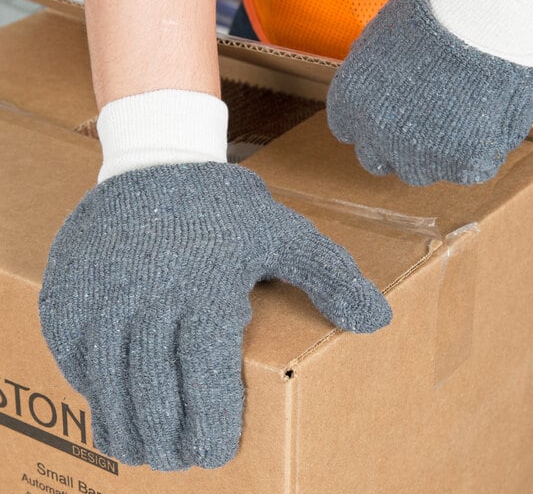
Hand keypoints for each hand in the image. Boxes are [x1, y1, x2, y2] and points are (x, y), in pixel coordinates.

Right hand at [39, 163, 390, 469]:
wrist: (157, 160)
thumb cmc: (225, 206)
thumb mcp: (286, 233)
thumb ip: (332, 277)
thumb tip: (378, 320)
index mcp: (207, 297)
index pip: (206, 393)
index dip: (210, 433)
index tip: (215, 453)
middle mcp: (147, 306)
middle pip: (154, 404)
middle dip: (169, 444)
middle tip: (179, 457)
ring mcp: (101, 303)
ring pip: (111, 393)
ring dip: (128, 431)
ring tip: (144, 448)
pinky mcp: (68, 297)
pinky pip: (76, 363)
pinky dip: (95, 391)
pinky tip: (111, 399)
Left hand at [327, 0, 532, 185]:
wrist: (481, 15)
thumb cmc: (434, 11)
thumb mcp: (379, 37)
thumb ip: (370, 74)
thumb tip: (377, 83)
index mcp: (348, 105)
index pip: (350, 132)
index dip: (373, 122)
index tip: (394, 110)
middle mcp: (375, 138)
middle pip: (379, 159)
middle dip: (396, 144)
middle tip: (425, 119)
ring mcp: (417, 156)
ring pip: (419, 171)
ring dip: (433, 152)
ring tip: (459, 116)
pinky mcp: (460, 163)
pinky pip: (467, 170)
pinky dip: (477, 152)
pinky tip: (485, 122)